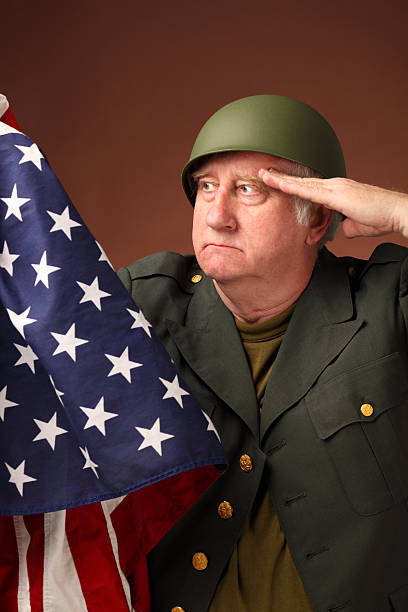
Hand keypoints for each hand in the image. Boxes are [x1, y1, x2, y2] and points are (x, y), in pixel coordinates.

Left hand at [259, 168, 407, 238]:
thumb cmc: (381, 218)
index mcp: (338, 190)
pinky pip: (310, 190)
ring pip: (303, 182)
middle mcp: (335, 185)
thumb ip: (347, 227)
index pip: (310, 186)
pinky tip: (279, 184)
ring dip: (282, 179)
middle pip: (303, 180)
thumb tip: (342, 232)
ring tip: (264, 175)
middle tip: (263, 172)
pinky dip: (293, 187)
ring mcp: (336, 187)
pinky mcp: (337, 194)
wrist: (396, 212)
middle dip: (282, 176)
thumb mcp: (358, 225)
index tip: (277, 180)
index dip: (292, 183)